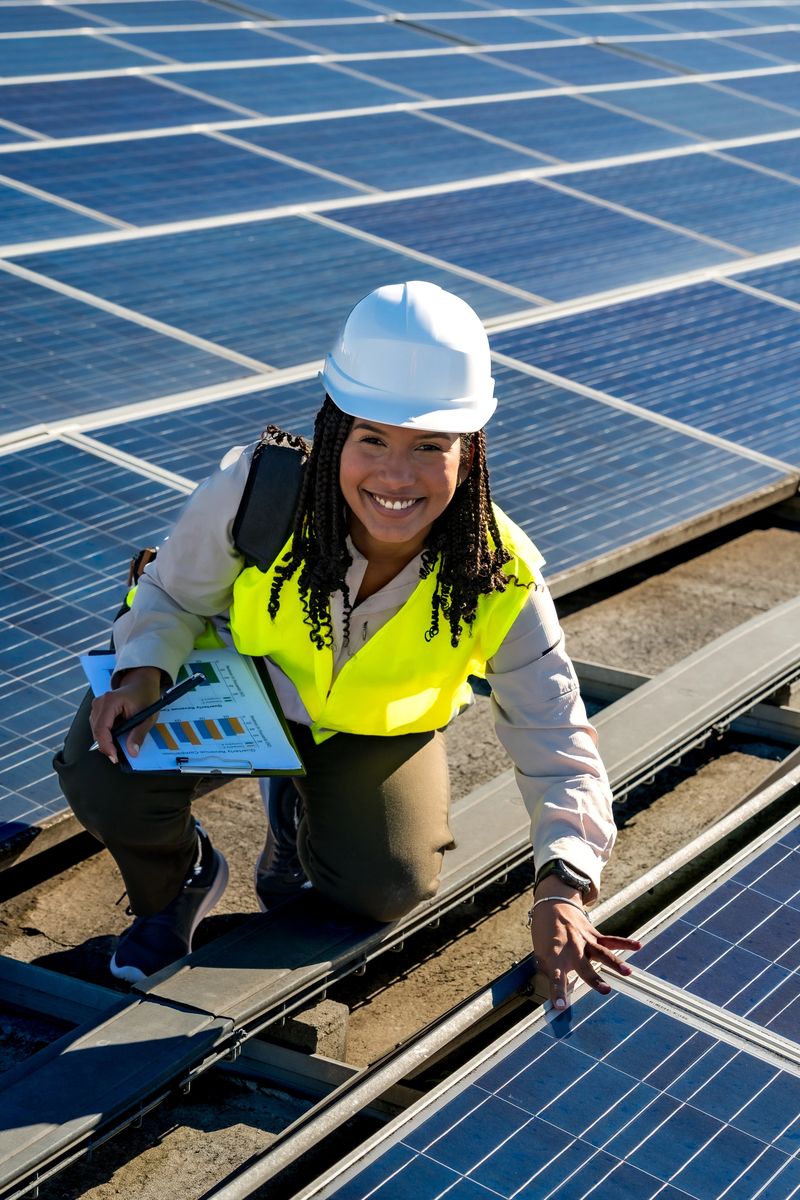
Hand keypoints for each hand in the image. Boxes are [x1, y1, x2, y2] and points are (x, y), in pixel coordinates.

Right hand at [90, 666, 162, 762]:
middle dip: (106, 746)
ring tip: (119, 747)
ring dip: (105, 741)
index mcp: (111, 701)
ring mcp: (97, 705)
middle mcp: (100, 702)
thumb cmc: (146, 696)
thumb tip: (132, 752)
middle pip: (97, 731)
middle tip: (118, 756)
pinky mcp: (98, 709)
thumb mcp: (147, 717)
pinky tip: (116, 738)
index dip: (106, 745)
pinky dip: (105, 735)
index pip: (102, 728)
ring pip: (96, 730)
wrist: (142, 682)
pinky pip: (98, 726)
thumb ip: (139, 734)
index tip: (114, 757)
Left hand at [529, 878, 641, 1010]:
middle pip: (585, 967)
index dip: (558, 992)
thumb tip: (559, 994)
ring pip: (602, 953)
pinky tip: (638, 945)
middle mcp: (572, 951)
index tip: (561, 1006)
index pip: (556, 979)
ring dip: (615, 963)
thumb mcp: (540, 955)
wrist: (552, 906)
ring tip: (627, 972)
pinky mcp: (594, 936)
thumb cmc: (545, 935)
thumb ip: (550, 974)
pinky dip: (625, 943)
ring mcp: (585, 942)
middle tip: (606, 990)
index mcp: (555, 958)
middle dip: (595, 979)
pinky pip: (611, 940)